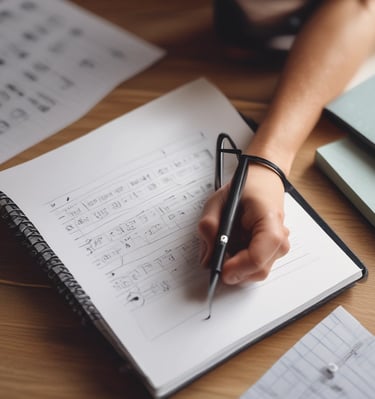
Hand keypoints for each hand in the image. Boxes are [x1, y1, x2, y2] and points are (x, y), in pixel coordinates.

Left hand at [198, 164, 289, 283]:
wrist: (263, 182)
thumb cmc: (243, 189)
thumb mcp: (217, 201)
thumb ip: (209, 226)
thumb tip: (207, 259)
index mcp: (269, 221)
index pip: (257, 257)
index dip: (236, 268)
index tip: (219, 269)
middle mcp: (281, 239)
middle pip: (257, 271)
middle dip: (234, 269)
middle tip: (216, 255)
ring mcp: (280, 248)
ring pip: (255, 273)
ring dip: (237, 265)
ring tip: (227, 243)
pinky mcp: (274, 254)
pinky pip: (255, 267)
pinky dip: (241, 261)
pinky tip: (236, 245)